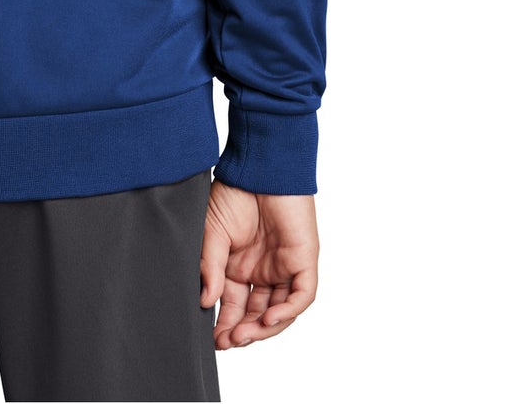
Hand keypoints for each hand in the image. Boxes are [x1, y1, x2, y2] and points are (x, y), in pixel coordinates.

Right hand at [200, 179, 318, 349]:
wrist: (259, 167)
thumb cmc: (234, 192)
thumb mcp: (211, 232)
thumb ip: (210, 266)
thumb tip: (206, 300)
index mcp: (236, 267)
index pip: (232, 305)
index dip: (224, 324)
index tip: (213, 339)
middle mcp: (261, 272)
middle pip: (256, 314)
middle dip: (242, 331)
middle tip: (228, 341)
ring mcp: (283, 268)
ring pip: (279, 311)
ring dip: (263, 328)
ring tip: (244, 335)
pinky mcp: (303, 262)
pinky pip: (300, 295)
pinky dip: (286, 311)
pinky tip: (268, 317)